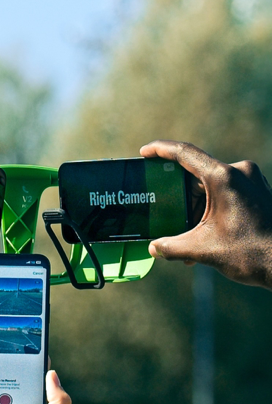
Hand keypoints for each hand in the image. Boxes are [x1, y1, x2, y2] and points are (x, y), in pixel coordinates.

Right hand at [140, 140, 271, 287]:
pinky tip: (204, 236)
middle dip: (179, 197)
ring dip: (195, 210)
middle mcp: (239, 172)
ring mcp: (251, 182)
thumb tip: (154, 249)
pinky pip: (227, 195)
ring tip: (183, 235)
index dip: (161, 150)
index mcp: (223, 178)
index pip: (185, 154)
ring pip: (212, 188)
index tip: (145, 152)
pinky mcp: (258, 193)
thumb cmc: (251, 253)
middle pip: (197, 175)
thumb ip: (173, 247)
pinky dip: (211, 211)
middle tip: (162, 209)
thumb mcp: (204, 250)